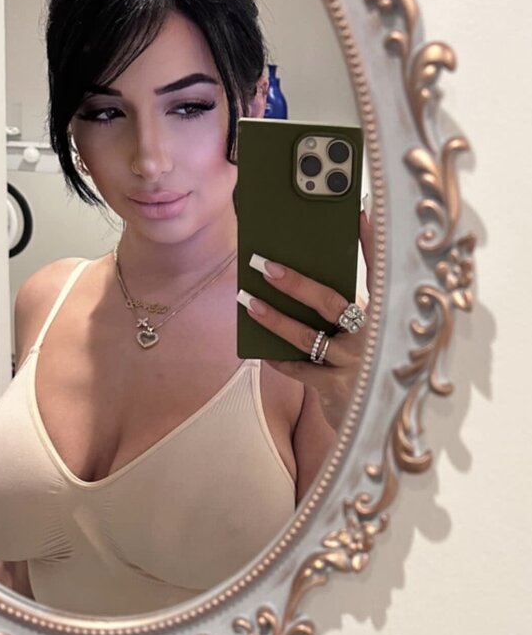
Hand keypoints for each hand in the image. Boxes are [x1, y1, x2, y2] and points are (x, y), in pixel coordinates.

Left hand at [239, 210, 372, 430]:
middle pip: (331, 302)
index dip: (370, 242)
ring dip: (275, 318)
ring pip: (307, 336)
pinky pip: (299, 368)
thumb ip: (348, 310)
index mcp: (386, 316)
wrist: (378, 424)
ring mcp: (356, 365)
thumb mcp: (368, 336)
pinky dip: (278, 356)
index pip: (380, 272)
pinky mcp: (338, 390)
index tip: (358, 211)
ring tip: (249, 302)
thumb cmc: (367, 367)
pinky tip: (259, 346)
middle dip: (296, 282)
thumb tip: (304, 275)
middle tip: (264, 264)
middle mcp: (374, 338)